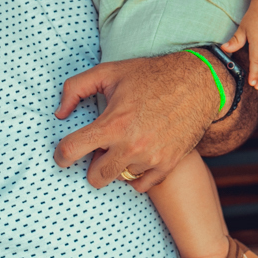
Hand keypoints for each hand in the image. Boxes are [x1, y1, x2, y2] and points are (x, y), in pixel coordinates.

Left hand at [52, 53, 216, 191]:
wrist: (198, 82)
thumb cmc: (151, 75)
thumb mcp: (109, 71)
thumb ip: (75, 88)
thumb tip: (60, 114)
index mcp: (113, 123)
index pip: (71, 151)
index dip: (61, 154)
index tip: (64, 154)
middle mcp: (132, 146)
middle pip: (95, 177)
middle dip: (92, 163)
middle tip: (102, 146)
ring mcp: (151, 159)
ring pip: (119, 179)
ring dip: (117, 164)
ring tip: (126, 142)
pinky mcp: (168, 165)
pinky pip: (140, 186)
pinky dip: (136, 173)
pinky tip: (139, 153)